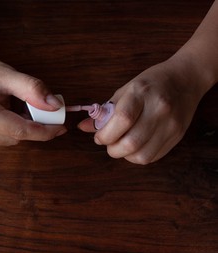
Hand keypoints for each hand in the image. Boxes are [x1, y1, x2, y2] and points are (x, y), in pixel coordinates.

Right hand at [0, 44, 66, 145]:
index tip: (61, 126)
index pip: (21, 131)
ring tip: (16, 105)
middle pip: (16, 137)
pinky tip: (6, 112)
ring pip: (8, 140)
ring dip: (20, 127)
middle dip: (33, 126)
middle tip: (42, 109)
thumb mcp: (5, 73)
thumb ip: (32, 89)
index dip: (45, 131)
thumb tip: (55, 107)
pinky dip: (9, 128)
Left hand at [78, 58, 205, 163]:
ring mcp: (171, 124)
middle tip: (109, 144)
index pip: (122, 119)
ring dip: (125, 156)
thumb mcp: (125, 90)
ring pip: (142, 156)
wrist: (186, 79)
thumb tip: (82, 127)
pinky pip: (153, 157)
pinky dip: (138, 156)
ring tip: (121, 145)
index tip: (99, 137)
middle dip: (113, 150)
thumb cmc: (150, 84)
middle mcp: (159, 109)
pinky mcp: (178, 136)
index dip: (106, 134)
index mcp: (141, 93)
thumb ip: (105, 112)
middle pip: (131, 143)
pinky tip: (135, 146)